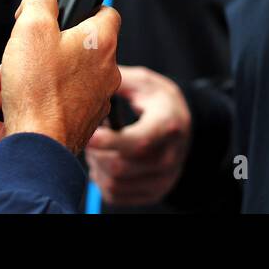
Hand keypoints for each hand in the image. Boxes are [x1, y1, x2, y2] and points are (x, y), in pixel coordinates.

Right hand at [0, 0, 119, 153]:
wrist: (38, 144)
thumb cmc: (39, 90)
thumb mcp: (31, 27)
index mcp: (101, 42)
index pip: (105, 11)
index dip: (83, 7)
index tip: (62, 14)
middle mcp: (105, 70)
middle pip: (73, 46)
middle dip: (38, 49)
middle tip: (18, 54)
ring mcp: (95, 98)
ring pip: (59, 75)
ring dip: (29, 75)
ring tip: (4, 82)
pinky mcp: (80, 120)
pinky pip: (54, 101)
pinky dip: (31, 99)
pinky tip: (5, 102)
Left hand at [85, 65, 190, 205]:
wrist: (182, 126)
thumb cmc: (158, 100)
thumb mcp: (144, 82)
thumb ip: (117, 80)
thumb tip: (86, 72)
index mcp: (168, 125)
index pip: (139, 141)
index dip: (110, 141)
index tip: (87, 134)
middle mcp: (170, 157)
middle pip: (120, 166)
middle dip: (95, 152)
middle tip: (89, 134)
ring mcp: (163, 179)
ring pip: (114, 183)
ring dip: (96, 166)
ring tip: (97, 147)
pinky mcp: (154, 192)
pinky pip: (116, 196)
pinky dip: (101, 181)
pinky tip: (104, 162)